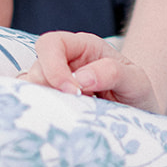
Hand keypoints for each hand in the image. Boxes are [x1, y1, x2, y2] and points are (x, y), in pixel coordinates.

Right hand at [23, 31, 158, 110]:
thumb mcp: (136, 81)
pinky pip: (31, 107)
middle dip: (47, 89)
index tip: (72, 91)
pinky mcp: (50, 105)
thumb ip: (112, 73)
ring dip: (42, 104)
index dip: (53, 66)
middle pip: (35, 68)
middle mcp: (64, 63)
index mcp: (84, 47)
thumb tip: (80, 79)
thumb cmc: (137, 93)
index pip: (51, 43)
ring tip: (68, 116)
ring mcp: (53, 85)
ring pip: (27, 89)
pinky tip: (58, 123)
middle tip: (71, 108)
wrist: (139, 115)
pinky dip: (39, 115)